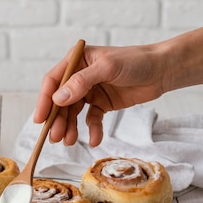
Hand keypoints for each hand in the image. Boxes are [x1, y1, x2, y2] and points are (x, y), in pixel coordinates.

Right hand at [33, 43, 165, 146]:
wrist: (162, 70)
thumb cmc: (135, 61)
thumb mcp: (107, 68)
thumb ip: (82, 82)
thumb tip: (58, 98)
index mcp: (77, 61)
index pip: (54, 81)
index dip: (44, 100)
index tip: (40, 119)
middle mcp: (80, 76)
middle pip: (61, 100)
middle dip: (57, 119)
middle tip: (54, 137)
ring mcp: (91, 91)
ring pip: (74, 112)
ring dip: (70, 126)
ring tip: (68, 141)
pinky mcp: (103, 103)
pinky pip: (92, 119)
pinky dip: (92, 129)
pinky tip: (94, 139)